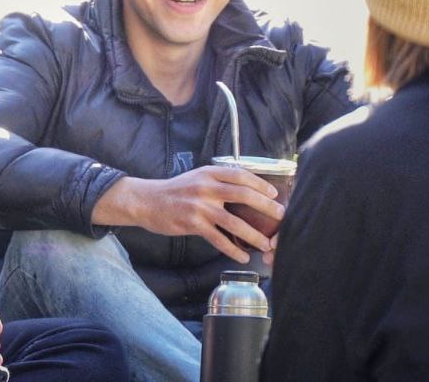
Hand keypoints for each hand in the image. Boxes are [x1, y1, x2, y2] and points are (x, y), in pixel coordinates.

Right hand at [91, 166, 283, 262]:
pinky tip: (242, 256)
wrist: (148, 201)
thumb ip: (218, 181)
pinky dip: (233, 249)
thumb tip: (246, 190)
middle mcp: (206, 187)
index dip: (260, 184)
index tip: (274, 194)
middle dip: (266, 207)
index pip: (241, 175)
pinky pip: (218, 239)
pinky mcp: (193, 224)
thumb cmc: (176, 190)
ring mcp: (200, 206)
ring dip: (254, 235)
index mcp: (209, 172)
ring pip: (234, 221)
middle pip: (243, 195)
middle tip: (280, 217)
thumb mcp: (197, 177)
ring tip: (266, 244)